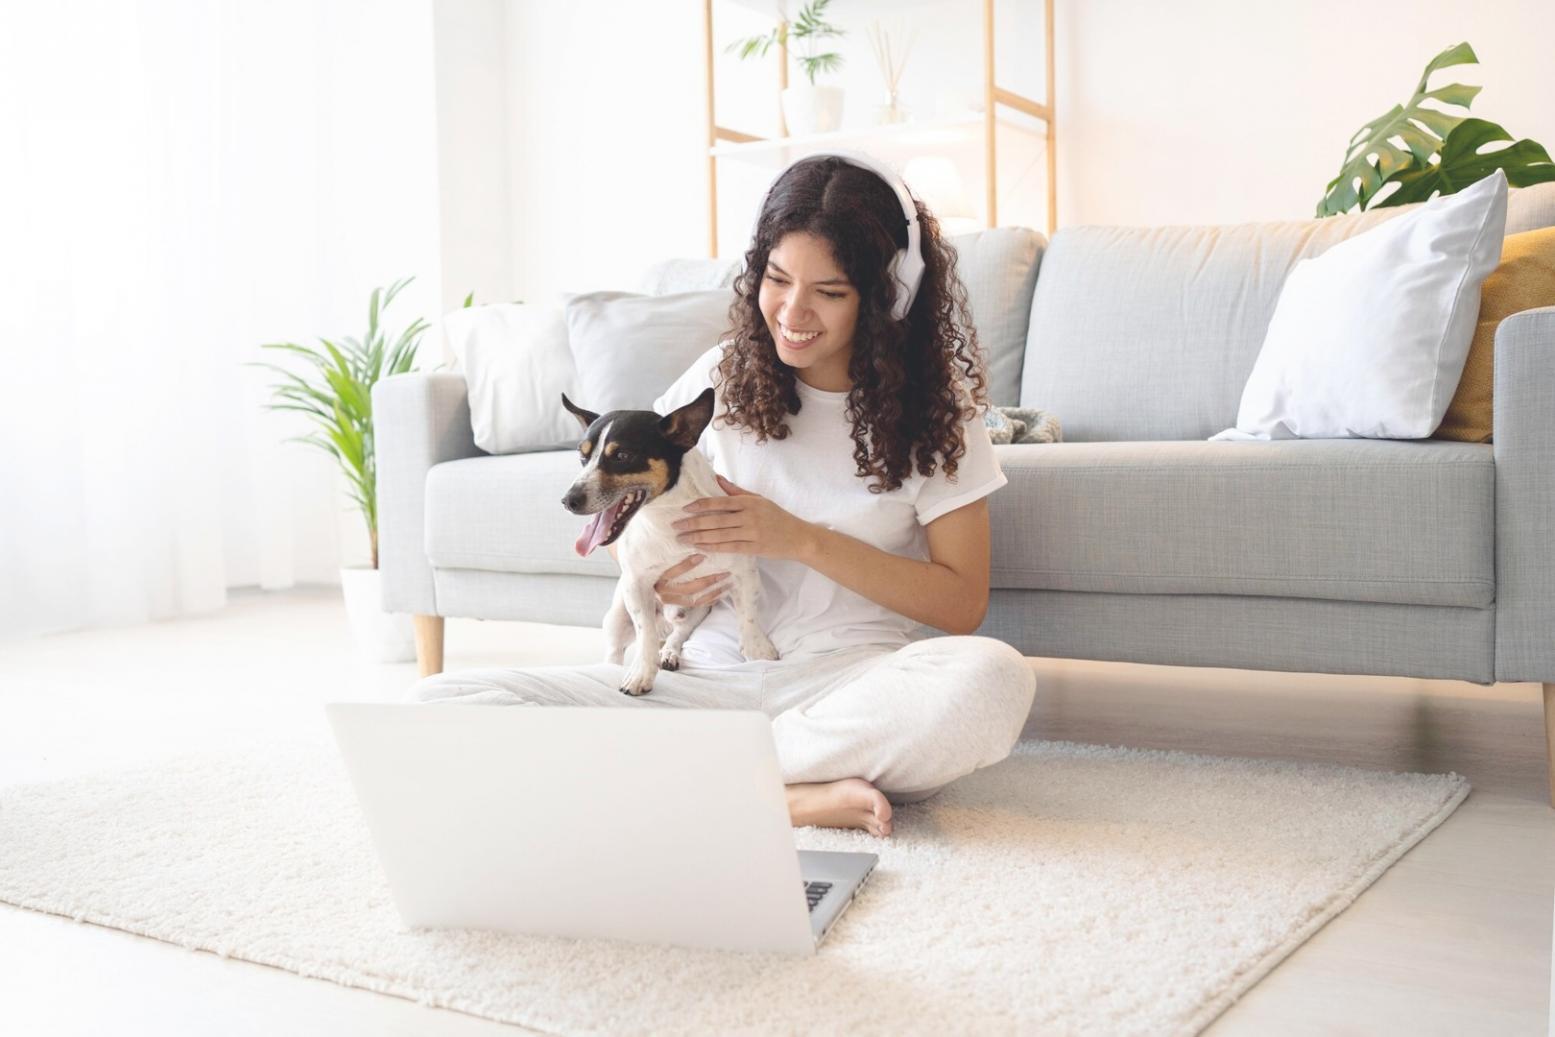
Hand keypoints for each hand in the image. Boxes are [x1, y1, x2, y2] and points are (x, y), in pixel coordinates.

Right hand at [653, 553, 730, 608]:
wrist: (651, 583)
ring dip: (714, 591)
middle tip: (725, 572)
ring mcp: (673, 601)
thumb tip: (685, 536)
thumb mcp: (661, 558)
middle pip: (688, 589)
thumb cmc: (659, 564)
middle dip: (709, 581)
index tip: (702, 556)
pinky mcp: (681, 606)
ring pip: (696, 600)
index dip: (687, 565)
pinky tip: (723, 591)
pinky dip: (712, 599)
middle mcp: (664, 593)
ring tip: (729, 583)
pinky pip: (699, 605)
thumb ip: (671, 552)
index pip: (673, 573)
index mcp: (657, 578)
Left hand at [673, 475, 815, 560]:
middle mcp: (749, 517)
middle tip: (675, 526)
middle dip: (693, 523)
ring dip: (697, 536)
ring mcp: (751, 533)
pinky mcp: (753, 548)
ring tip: (681, 538)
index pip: (719, 502)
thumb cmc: (777, 517)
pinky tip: (698, 546)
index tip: (684, 508)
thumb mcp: (759, 499)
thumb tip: (717, 478)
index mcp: (749, 502)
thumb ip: (736, 491)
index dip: (700, 505)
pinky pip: (728, 548)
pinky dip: (711, 547)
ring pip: (719, 535)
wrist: (798, 537)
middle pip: (715, 520)